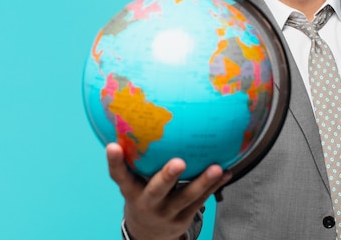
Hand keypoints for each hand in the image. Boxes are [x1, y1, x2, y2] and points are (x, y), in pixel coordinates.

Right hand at [106, 143, 231, 239]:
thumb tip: (143, 114)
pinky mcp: (183, 218)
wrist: (148, 233)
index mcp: (131, 191)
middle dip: (167, 177)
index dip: (115, 162)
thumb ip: (137, 156)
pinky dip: (214, 186)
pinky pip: (201, 200)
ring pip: (186, 197)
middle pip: (157, 190)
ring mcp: (167, 212)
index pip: (119, 176)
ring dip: (203, 182)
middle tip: (179, 162)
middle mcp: (148, 203)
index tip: (113, 146)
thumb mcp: (134, 180)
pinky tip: (227, 172)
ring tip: (217, 168)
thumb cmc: (143, 193)